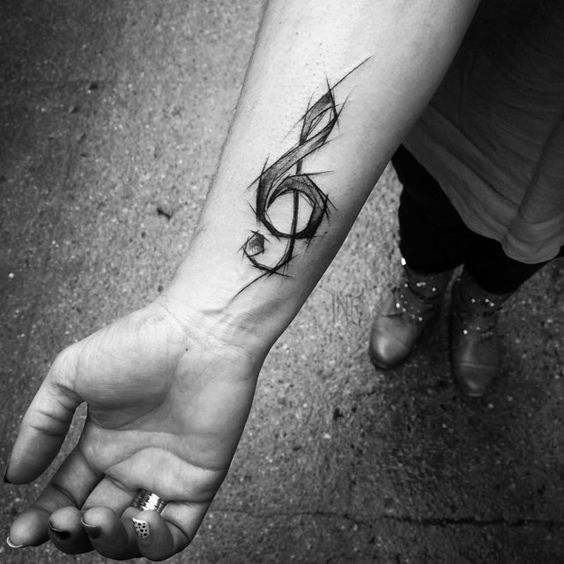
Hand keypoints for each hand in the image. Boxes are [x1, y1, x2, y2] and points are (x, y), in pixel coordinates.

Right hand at [6, 296, 263, 559]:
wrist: (199, 333)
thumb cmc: (141, 342)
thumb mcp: (71, 374)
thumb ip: (41, 424)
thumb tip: (15, 474)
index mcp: (104, 441)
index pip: (67, 492)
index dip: (43, 516)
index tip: (23, 528)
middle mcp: (134, 461)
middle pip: (96, 519)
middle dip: (72, 533)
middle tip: (63, 522)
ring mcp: (167, 472)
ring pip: (133, 533)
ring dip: (109, 542)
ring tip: (96, 521)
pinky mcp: (201, 479)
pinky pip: (178, 531)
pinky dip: (154, 544)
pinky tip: (136, 523)